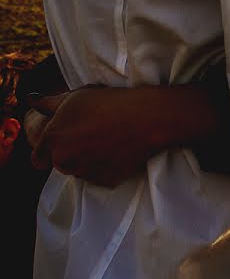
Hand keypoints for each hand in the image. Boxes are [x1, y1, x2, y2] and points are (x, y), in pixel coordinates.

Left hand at [25, 85, 217, 187]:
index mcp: (52, 139)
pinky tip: (117, 150)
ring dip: (87, 160)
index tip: (65, 141)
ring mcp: (83, 172)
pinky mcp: (104, 181)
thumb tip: (33, 101)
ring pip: (79, 171)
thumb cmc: (111, 103)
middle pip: (59, 164)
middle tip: (92, 135)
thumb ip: (49, 104)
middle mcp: (62, 160)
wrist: (147, 119)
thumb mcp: (76, 97)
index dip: (49, 149)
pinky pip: (98, 176)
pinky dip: (105, 167)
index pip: (37, 158)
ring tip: (107, 140)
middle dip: (71, 153)